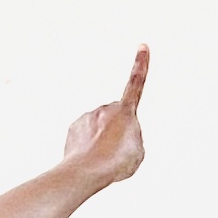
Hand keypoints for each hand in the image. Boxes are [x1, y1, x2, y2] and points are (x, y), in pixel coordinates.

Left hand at [61, 46, 149, 188]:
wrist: (86, 171)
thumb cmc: (116, 162)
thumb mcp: (138, 152)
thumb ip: (133, 137)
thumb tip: (118, 133)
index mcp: (125, 111)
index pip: (136, 83)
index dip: (141, 65)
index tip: (143, 46)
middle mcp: (105, 109)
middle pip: (118, 116)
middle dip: (120, 130)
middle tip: (120, 151)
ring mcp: (87, 117)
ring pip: (101, 127)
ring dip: (105, 140)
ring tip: (105, 157)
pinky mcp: (74, 128)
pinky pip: (87, 135)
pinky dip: (90, 145)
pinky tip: (91, 158)